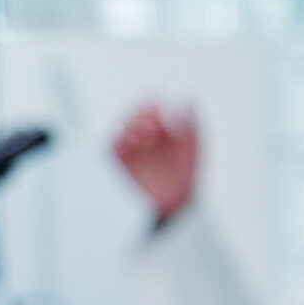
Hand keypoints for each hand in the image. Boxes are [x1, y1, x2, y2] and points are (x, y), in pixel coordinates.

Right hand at [112, 102, 198, 223]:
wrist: (172, 206)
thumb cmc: (183, 178)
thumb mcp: (193, 148)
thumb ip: (191, 123)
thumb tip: (188, 98)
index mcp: (161, 131)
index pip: (150, 109)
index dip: (152, 105)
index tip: (158, 107)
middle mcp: (144, 138)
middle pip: (134, 116)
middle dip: (140, 115)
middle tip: (151, 125)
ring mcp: (131, 150)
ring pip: (122, 129)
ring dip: (130, 127)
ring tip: (143, 136)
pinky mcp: (119, 163)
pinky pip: (111, 146)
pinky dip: (117, 141)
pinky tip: (129, 143)